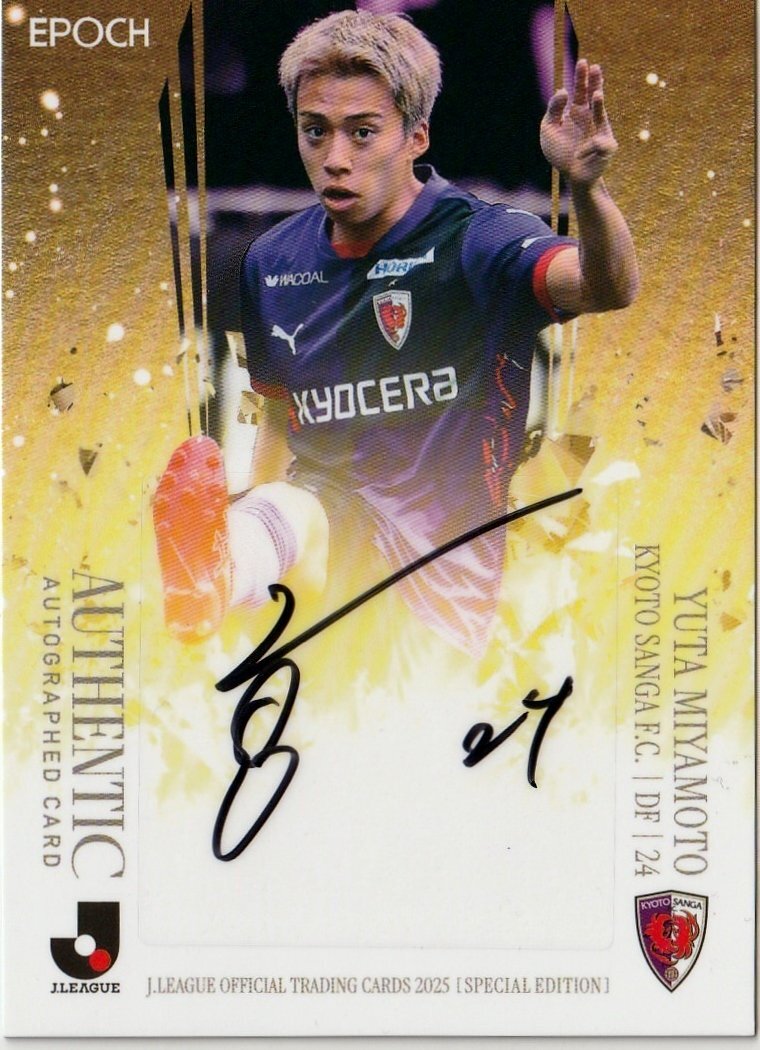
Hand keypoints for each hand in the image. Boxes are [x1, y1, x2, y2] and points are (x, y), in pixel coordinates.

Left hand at [540, 59, 617, 185]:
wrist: (572, 175)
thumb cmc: (559, 152)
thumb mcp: (549, 128)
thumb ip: (553, 109)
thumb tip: (562, 90)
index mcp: (577, 110)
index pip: (579, 89)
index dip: (581, 76)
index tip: (582, 62)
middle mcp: (590, 115)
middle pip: (593, 94)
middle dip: (594, 81)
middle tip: (594, 67)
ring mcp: (600, 128)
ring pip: (601, 113)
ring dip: (599, 104)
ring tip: (596, 95)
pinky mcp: (607, 145)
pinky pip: (598, 143)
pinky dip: (587, 148)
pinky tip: (580, 154)